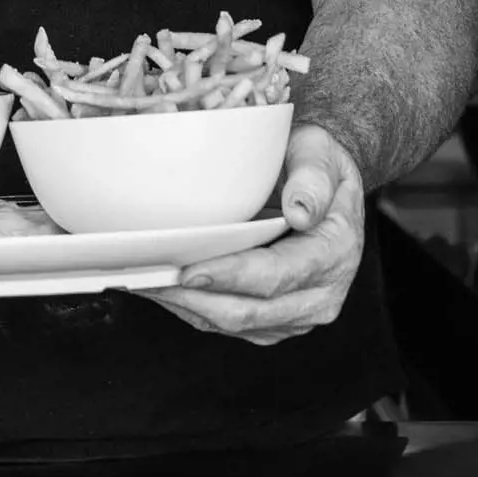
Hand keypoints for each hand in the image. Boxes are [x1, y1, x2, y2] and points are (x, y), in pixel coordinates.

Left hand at [135, 123, 365, 343]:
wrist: (323, 183)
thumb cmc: (316, 163)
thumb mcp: (320, 152)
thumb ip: (313, 177)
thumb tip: (301, 210)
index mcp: (335, 254)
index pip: (277, 275)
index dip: (230, 276)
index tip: (189, 270)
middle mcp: (321, 295)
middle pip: (249, 311)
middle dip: (195, 297)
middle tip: (147, 278)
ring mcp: (297, 313)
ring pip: (234, 324)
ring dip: (186, 306)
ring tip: (142, 283)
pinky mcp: (274, 320)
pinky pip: (229, 324)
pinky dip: (192, 308)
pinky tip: (161, 287)